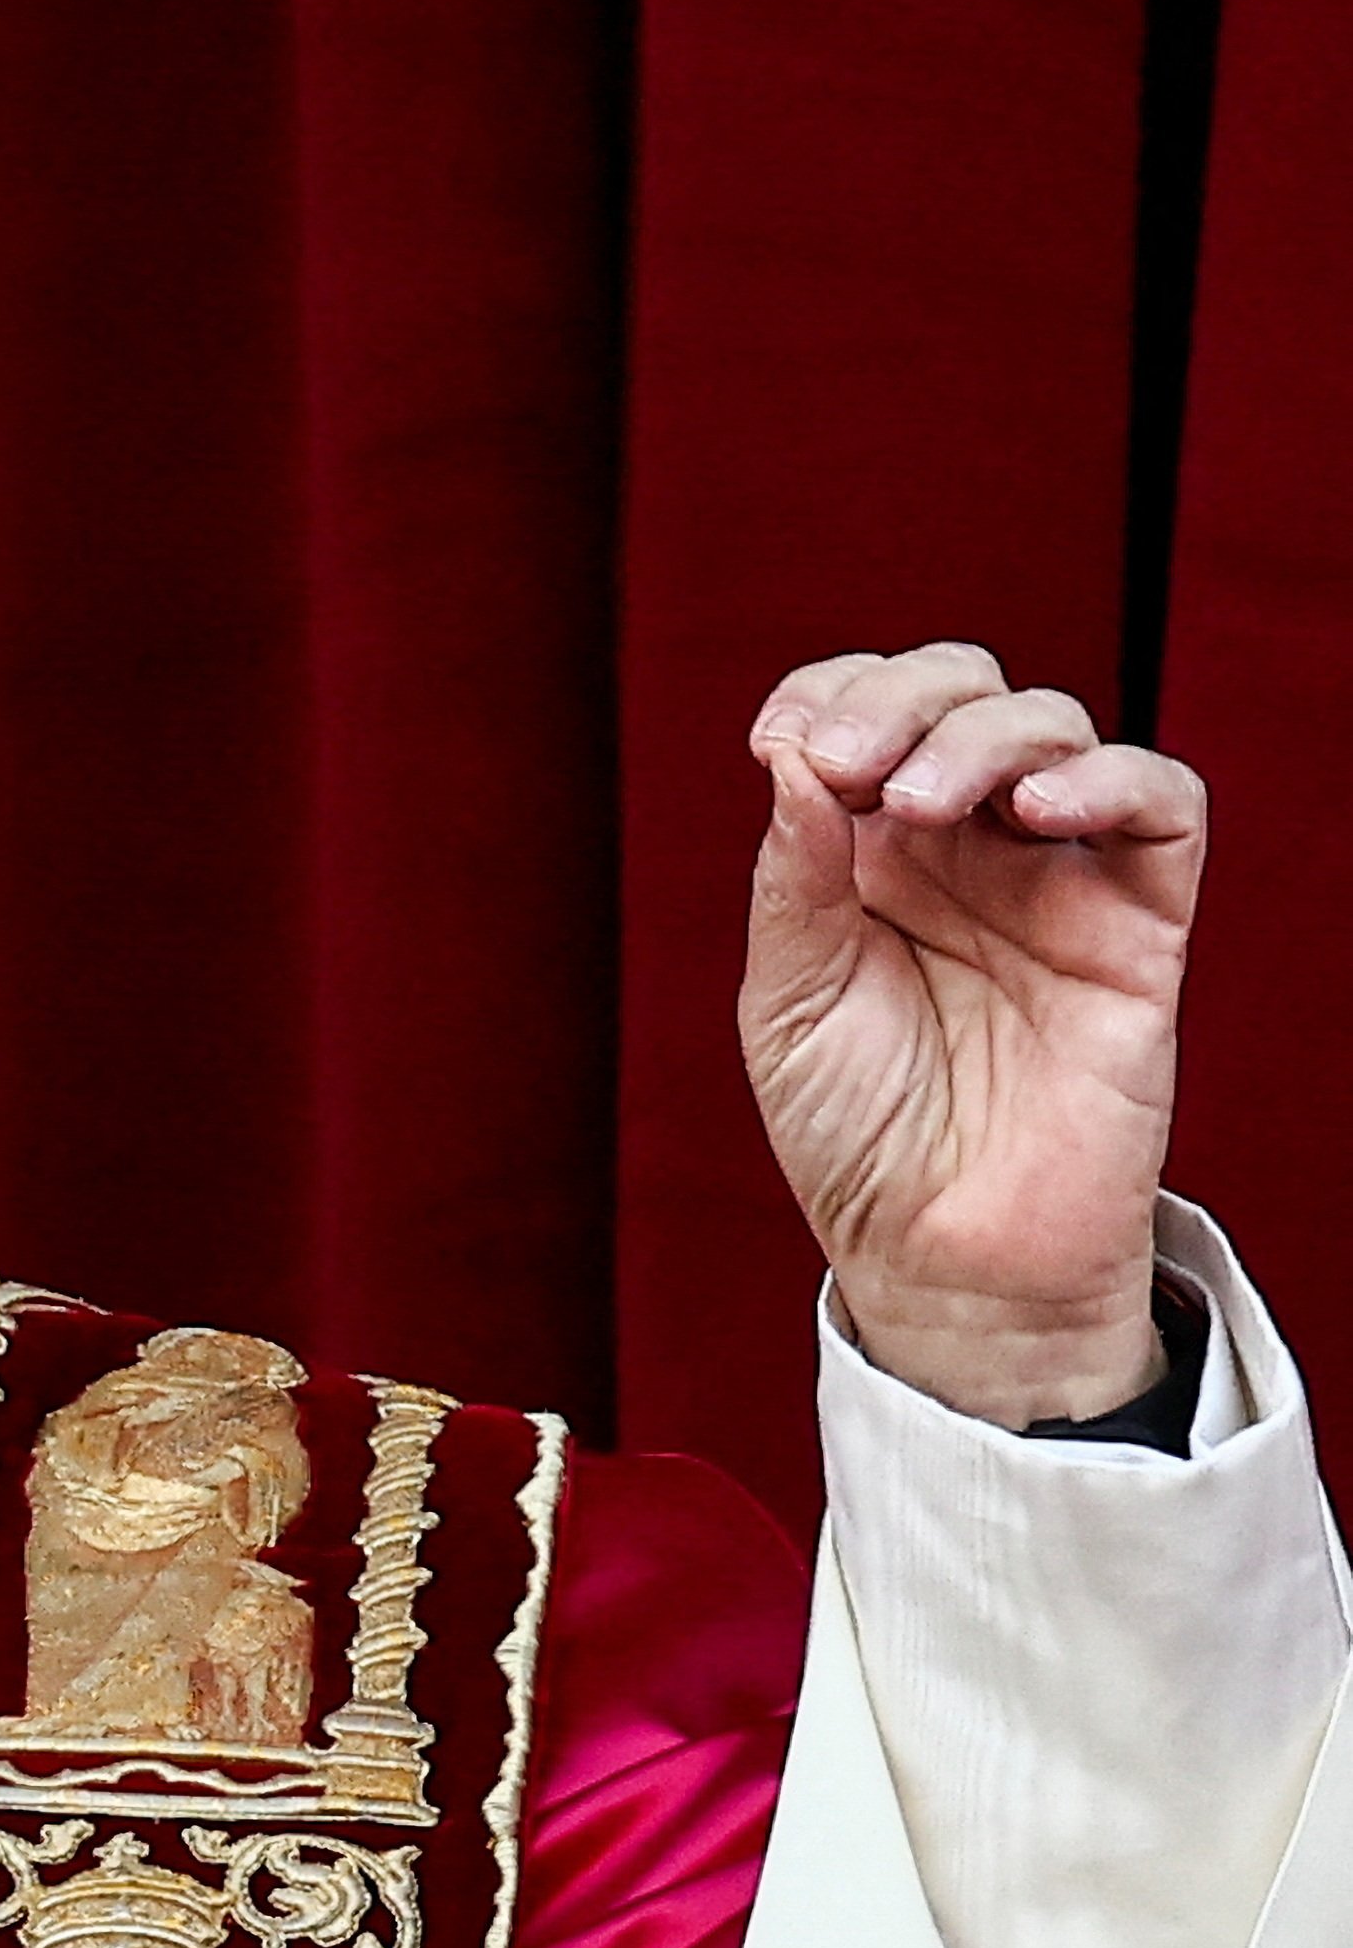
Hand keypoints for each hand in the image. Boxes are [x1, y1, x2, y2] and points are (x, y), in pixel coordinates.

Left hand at [739, 644, 1207, 1426]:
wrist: (943, 1257)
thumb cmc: (855, 1138)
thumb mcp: (785, 1001)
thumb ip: (792, 879)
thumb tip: (789, 755)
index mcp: (864, 852)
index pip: (864, 709)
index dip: (832, 690)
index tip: (786, 737)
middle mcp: (961, 847)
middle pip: (962, 690)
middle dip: (904, 695)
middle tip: (852, 760)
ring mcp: (1052, 877)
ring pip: (1053, 726)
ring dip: (983, 733)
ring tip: (925, 801)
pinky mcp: (1139, 925)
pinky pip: (1162, 806)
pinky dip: (1110, 778)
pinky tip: (1040, 811)